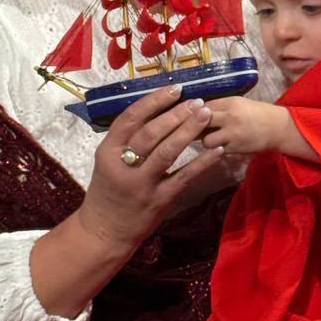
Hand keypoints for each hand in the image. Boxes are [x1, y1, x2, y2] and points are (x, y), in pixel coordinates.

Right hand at [79, 86, 221, 249]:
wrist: (104, 231)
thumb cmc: (108, 191)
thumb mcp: (108, 161)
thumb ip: (126, 140)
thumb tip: (157, 109)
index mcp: (108, 151)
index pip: (130, 118)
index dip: (153, 101)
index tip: (174, 89)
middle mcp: (123, 165)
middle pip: (151, 133)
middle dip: (176, 114)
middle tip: (197, 101)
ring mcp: (142, 184)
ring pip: (167, 152)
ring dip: (188, 130)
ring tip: (206, 114)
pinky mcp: (159, 200)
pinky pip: (184, 177)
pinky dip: (202, 162)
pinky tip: (216, 149)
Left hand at [202, 96, 284, 154]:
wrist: (278, 128)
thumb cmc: (258, 113)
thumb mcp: (239, 103)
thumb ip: (220, 106)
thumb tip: (199, 111)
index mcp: (230, 102)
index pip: (203, 106)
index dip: (196, 112)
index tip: (193, 116)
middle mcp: (229, 116)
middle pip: (201, 121)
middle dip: (196, 127)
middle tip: (196, 130)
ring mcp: (232, 134)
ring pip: (206, 140)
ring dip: (206, 141)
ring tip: (212, 140)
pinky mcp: (236, 148)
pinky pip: (217, 150)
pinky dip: (217, 149)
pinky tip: (221, 146)